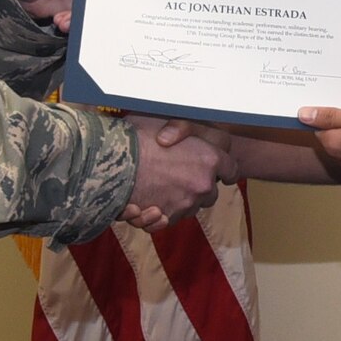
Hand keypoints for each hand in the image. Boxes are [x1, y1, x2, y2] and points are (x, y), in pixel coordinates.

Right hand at [120, 115, 236, 231]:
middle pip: (210, 192)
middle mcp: (202, 184)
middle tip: (179, 176)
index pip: (231, 169)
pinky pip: (171, 218)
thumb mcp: (165, 122)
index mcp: (209, 158)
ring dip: (179, 200)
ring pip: (190, 207)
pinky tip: (147, 202)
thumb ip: (180, 130)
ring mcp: (186, 203)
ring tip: (157, 187)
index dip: (225, 170)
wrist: (109, 161)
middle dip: (198, 186)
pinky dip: (161, 213)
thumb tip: (182, 134)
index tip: (221, 172)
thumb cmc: (136, 136)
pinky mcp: (167, 217)